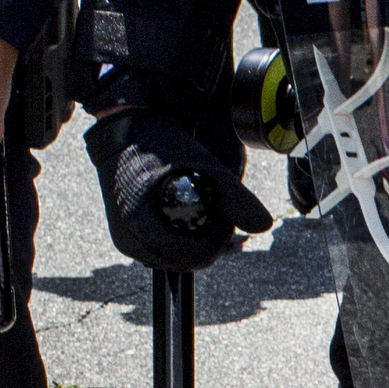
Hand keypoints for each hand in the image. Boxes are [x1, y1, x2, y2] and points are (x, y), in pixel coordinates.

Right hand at [89, 106, 274, 271]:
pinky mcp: (128, 236)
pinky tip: (189, 212)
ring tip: (205, 207)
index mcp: (142, 228)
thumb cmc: (161, 143)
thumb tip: (265, 224)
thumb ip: (235, 198)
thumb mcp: (203, 167)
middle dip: (210, 239)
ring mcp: (127, 241)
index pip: (196, 256)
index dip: (219, 237)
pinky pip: (164, 248)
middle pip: (188, 260)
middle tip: (219, 208)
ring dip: (196, 238)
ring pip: (177, 256)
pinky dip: (181, 235)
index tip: (223, 209)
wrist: (123, 127)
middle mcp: (130, 241)